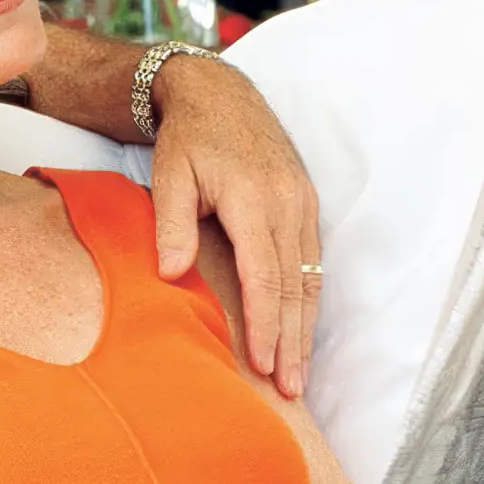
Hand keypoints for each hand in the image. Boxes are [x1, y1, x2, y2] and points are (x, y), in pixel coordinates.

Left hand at [145, 57, 325, 396]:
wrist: (219, 93)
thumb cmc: (189, 138)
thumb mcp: (170, 175)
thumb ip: (172, 225)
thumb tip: (172, 276)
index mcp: (254, 201)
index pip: (265, 277)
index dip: (265, 324)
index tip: (262, 364)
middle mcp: (288, 205)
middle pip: (294, 287)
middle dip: (292, 342)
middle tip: (290, 390)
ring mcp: (303, 205)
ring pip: (309, 279)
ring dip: (305, 329)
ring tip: (298, 374)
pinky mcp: (306, 204)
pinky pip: (312, 262)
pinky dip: (307, 301)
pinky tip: (300, 330)